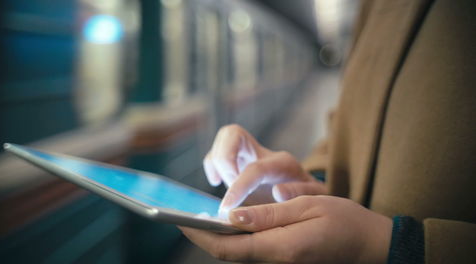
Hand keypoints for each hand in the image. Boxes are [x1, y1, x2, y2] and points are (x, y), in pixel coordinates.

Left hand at [180, 195, 391, 263]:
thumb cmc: (345, 222)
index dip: (201, 235)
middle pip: (229, 253)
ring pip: (239, 252)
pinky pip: (253, 250)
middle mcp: (277, 260)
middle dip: (204, 237)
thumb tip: (232, 216)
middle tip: (185, 217)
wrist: (372, 244)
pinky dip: (236, 238)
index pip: (229, 247)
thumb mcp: (308, 207)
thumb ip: (268, 214)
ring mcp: (281, 262)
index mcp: (280, 248)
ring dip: (218, 237)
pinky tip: (232, 223)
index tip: (180, 220)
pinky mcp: (286, 258)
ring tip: (201, 217)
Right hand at [204, 124, 326, 213]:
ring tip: (223, 186)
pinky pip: (218, 152)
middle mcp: (264, 152)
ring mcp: (249, 154)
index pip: (254, 167)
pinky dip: (212, 165)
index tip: (227, 207)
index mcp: (282, 162)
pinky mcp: (237, 161)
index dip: (239, 186)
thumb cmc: (310, 197)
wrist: (307, 193)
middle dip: (224, 161)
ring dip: (217, 162)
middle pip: (233, 134)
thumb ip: (301, 194)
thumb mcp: (315, 198)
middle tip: (227, 191)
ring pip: (224, 138)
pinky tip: (217, 181)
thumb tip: (278, 192)